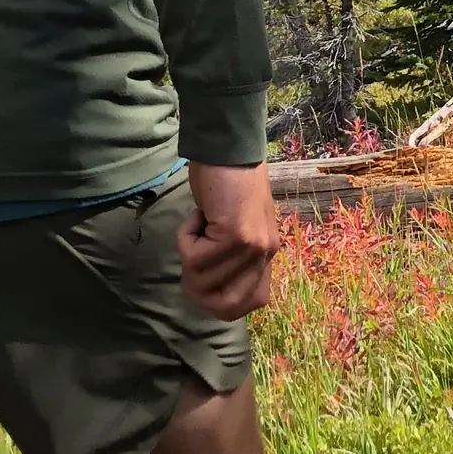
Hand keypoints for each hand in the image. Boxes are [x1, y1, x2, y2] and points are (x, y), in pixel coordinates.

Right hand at [179, 162, 278, 321]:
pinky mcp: (235, 235)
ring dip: (188, 255)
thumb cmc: (225, 181)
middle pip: (225, 306)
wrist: (227, 147)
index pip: (251, 304)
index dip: (219, 301)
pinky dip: (184, 236)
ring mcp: (253, 247)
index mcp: (268, 252)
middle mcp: (266, 253)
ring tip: (199, 224)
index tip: (204, 275)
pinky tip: (199, 214)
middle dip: (197, 287)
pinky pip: (193, 257)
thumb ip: (233, 256)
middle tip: (193, 254)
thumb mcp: (235, 226)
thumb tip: (208, 289)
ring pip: (202, 281)